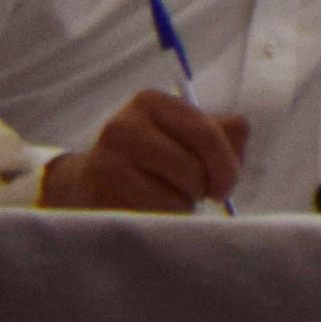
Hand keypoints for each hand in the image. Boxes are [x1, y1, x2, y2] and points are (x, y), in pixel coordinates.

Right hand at [41, 91, 250, 214]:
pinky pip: (155, 216)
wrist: (84, 183)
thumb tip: (236, 153)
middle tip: (198, 194)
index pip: (207, 132)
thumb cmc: (147, 158)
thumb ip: (221, 134)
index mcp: (151, 103)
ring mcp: (108, 161)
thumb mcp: (180, 133)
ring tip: (169, 198)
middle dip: (205, 188)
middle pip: (195, 167)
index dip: (226, 165)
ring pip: (178, 196)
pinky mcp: (101, 196)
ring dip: (183, 206)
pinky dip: (163, 219)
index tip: (225, 187)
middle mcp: (125, 126)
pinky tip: (151, 210)